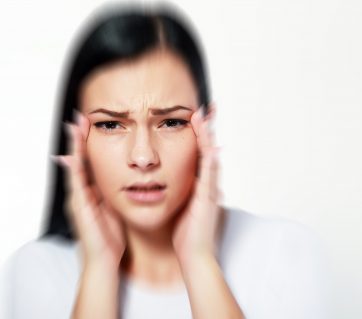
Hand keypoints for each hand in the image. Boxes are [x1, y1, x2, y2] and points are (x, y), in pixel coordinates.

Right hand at [52, 110, 126, 269]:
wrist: (104, 261)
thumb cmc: (110, 237)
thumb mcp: (113, 208)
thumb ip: (112, 193)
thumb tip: (121, 177)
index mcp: (91, 192)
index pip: (89, 161)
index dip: (88, 143)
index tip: (92, 124)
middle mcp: (81, 192)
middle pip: (78, 160)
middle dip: (78, 139)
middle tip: (79, 117)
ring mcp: (77, 199)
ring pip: (74, 168)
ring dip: (73, 148)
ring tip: (73, 127)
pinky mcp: (79, 208)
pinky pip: (76, 185)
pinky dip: (73, 170)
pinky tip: (72, 156)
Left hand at [172, 103, 223, 265]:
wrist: (193, 255)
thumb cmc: (184, 232)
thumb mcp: (177, 205)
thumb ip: (174, 190)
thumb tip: (160, 179)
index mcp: (196, 184)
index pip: (196, 153)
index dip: (195, 136)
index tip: (189, 117)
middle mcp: (206, 183)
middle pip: (206, 149)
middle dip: (205, 129)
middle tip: (203, 108)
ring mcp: (209, 189)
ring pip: (209, 155)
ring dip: (206, 135)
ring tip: (202, 115)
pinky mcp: (209, 197)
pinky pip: (209, 172)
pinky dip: (208, 155)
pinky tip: (207, 141)